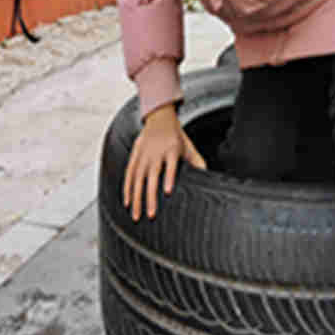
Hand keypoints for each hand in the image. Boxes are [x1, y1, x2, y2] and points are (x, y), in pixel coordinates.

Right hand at [123, 103, 205, 220]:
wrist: (159, 118)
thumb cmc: (176, 137)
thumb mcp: (188, 146)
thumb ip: (196, 161)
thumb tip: (206, 176)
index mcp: (172, 149)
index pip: (170, 164)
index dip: (169, 177)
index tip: (167, 191)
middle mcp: (156, 153)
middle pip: (152, 176)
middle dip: (150, 197)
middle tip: (151, 215)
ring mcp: (143, 155)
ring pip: (138, 178)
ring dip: (137, 198)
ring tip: (137, 215)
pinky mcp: (134, 156)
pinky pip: (129, 174)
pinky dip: (127, 189)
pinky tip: (128, 203)